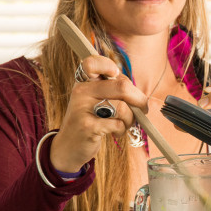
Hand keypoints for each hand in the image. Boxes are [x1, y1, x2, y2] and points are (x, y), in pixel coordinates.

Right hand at [49, 55, 147, 171]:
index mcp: (83, 82)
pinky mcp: (88, 126)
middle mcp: (81, 92)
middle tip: (142, 108)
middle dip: (139, 100)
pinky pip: (118, 124)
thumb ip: (112, 89)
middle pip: (121, 86)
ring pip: (123, 107)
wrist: (68, 147)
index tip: (116, 75)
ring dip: (131, 119)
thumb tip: (138, 92)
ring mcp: (82, 109)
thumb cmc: (90, 120)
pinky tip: (115, 132)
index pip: (92, 63)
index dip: (108, 65)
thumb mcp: (94, 100)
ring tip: (123, 124)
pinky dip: (122, 129)